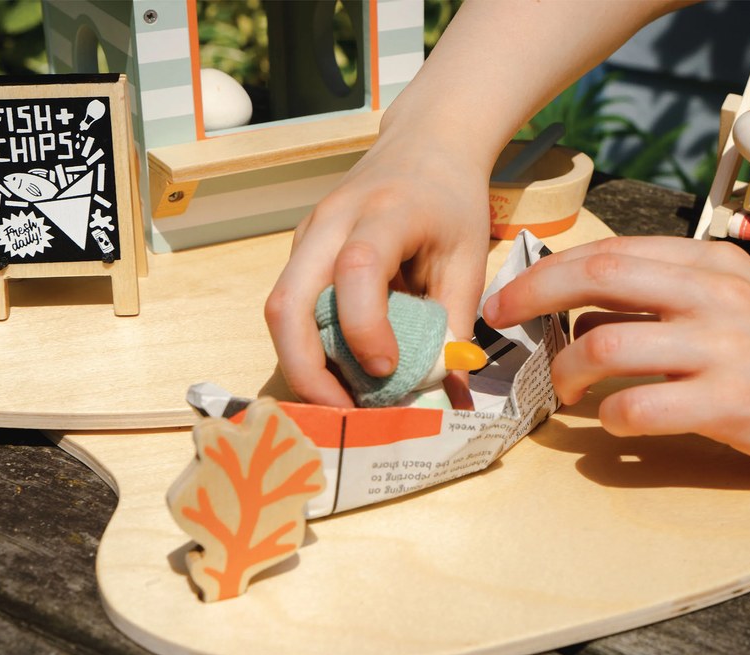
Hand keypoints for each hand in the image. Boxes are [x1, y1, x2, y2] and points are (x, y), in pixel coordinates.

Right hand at [265, 129, 490, 406]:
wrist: (426, 145)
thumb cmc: (451, 202)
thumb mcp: (469, 260)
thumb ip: (455, 326)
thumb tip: (448, 396)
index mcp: (385, 213)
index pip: (356, 269)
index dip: (364, 327)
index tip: (389, 371)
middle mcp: (331, 221)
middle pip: (288, 302)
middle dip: (307, 370)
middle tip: (345, 414)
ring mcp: (307, 235)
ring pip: (280, 310)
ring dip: (303, 364)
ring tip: (343, 402)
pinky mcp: (301, 251)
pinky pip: (290, 306)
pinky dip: (307, 346)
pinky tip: (338, 372)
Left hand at [482, 236, 749, 472]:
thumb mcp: (730, 298)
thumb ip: (664, 295)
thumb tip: (581, 313)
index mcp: (706, 264)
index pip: (609, 252)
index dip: (546, 271)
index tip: (508, 295)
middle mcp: (711, 294)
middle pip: (599, 277)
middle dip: (534, 295)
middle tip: (499, 321)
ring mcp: (723, 348)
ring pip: (608, 346)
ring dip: (567, 371)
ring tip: (563, 391)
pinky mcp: (733, 402)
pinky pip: (642, 408)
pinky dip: (610, 420)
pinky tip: (613, 425)